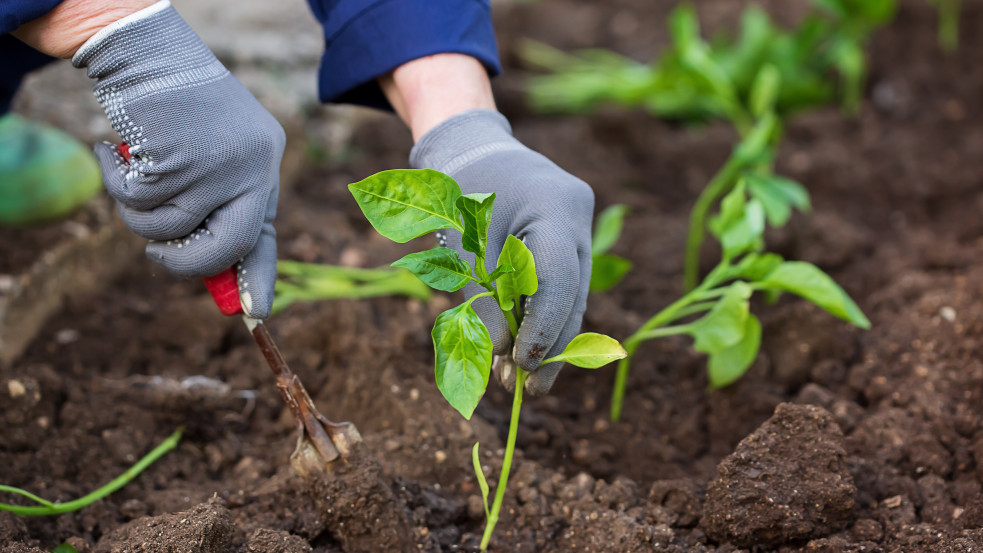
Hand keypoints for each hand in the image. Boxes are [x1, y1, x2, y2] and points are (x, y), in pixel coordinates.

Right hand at [73, 2, 283, 317]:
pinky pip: (138, 202)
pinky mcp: (181, 159)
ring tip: (129, 171)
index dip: (257, 275)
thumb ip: (212, 205)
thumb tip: (212, 273)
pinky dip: (116, 180)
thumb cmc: (174, 109)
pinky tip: (115, 150)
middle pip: (228, 246)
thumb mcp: (207, 155)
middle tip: (157, 256)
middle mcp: (255, 167)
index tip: (257, 313)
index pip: (265, 232)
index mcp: (265, 165)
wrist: (146, 50)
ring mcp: (221, 164)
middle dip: (186, 265)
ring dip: (138, 212)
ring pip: (170, 228)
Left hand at [411, 109, 593, 394]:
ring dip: (547, 340)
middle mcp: (578, 217)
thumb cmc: (463, 193)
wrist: (475, 151)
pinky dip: (542, 318)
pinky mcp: (573, 240)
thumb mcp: (465, 248)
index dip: (543, 329)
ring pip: (571, 297)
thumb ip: (486, 301)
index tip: (523, 367)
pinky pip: (563, 287)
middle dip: (549, 346)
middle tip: (527, 390)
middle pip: (573, 296)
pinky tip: (523, 352)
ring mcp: (580, 227)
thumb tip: (502, 359)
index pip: (559, 281)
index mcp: (554, 205)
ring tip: (520, 381)